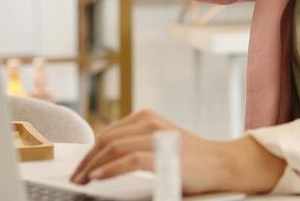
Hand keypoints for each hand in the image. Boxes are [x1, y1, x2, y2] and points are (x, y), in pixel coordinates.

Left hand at [70, 109, 284, 194]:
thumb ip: (135, 145)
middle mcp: (150, 122)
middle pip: (107, 139)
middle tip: (76, 177)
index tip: (79, 168)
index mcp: (147, 118)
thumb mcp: (160, 143)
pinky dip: (110, 168)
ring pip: (114, 147)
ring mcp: (158, 136)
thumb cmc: (192, 159)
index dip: (89, 152)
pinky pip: (129, 159)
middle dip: (87, 160)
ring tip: (83, 180)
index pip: (108, 133)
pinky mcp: (165, 153)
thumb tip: (103, 159)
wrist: (223, 164)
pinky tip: (98, 177)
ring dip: (93, 165)